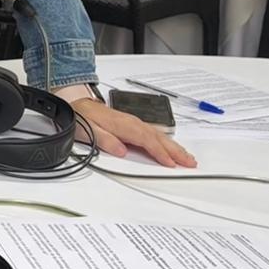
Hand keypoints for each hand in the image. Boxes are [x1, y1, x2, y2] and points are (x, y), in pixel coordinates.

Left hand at [71, 99, 195, 168]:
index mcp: (123, 126)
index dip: (160, 153)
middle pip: (158, 138)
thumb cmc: (84, 118)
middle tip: (190, 162)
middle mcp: (132, 123)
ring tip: (187, 157)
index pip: (146, 141)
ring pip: (159, 135)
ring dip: (174, 146)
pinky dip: (166, 141)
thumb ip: (105, 140)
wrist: (79, 105)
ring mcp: (135, 123)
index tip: (170, 163)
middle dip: (175, 151)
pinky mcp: (134, 124)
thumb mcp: (89, 131)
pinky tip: (172, 146)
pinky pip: (154, 133)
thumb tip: (121, 150)